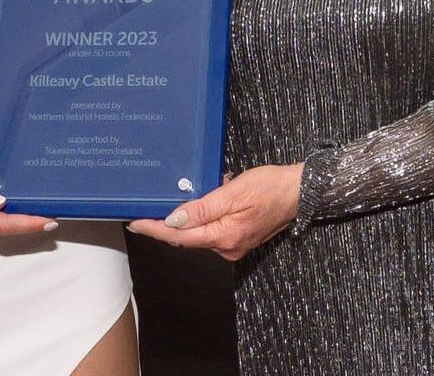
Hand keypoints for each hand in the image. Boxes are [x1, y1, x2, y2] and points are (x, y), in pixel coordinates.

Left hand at [126, 163, 300, 260]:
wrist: (299, 192)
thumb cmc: (270, 187)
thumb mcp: (233, 192)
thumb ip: (202, 208)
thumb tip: (174, 221)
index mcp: (225, 237)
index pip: (180, 236)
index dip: (155, 230)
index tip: (135, 223)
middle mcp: (227, 247)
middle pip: (187, 238)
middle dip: (165, 224)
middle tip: (144, 208)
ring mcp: (233, 245)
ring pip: (198, 234)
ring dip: (185, 219)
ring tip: (174, 199)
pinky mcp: (238, 239)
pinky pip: (211, 230)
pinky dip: (201, 218)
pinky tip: (200, 202)